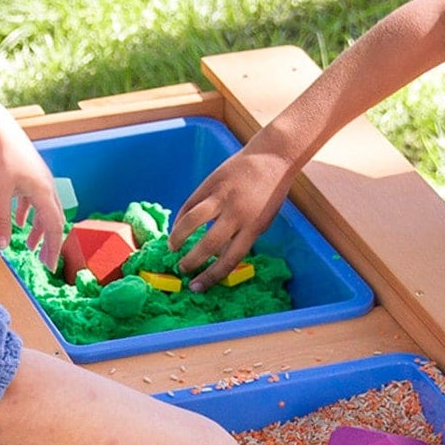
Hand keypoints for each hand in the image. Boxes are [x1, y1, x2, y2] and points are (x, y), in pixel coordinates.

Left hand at [0, 118, 64, 268]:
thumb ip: (1, 221)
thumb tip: (2, 246)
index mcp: (43, 192)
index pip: (54, 227)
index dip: (53, 249)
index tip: (50, 267)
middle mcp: (46, 186)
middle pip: (53, 219)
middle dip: (49, 242)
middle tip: (44, 261)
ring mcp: (38, 178)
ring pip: (43, 209)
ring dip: (38, 229)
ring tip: (29, 245)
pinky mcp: (28, 172)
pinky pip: (33, 199)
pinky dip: (28, 213)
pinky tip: (19, 221)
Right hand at [168, 146, 293, 288]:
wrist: (272, 157)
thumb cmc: (270, 192)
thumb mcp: (262, 220)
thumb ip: (242, 237)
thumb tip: (218, 254)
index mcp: (252, 227)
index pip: (229, 259)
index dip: (211, 276)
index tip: (197, 287)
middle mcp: (236, 213)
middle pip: (208, 244)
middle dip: (192, 261)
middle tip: (182, 270)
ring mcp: (221, 196)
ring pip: (192, 221)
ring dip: (179, 237)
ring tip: (172, 248)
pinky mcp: (210, 183)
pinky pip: (191, 203)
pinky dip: (181, 217)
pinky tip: (177, 227)